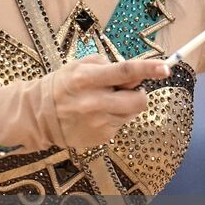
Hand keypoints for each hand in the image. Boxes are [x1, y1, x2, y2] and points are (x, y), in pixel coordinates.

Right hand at [46, 54, 171, 151]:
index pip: (124, 72)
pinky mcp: (100, 137)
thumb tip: (133, 73)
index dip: (148, 69)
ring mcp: (99, 122)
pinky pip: (120, 125)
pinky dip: (113, 119)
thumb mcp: (79, 66)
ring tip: (103, 104)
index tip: (166, 68)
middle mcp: (95, 102)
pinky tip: (95, 116)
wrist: (38, 116)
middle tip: (123, 91)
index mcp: (88, 79)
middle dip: (137, 94)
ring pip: (131, 114)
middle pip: (138, 100)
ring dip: (124, 107)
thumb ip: (106, 66)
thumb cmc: (61, 85)